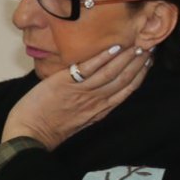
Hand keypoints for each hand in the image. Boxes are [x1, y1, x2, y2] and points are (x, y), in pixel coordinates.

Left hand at [2, 45, 150, 148]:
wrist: (30, 134)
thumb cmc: (51, 127)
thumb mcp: (80, 119)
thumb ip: (93, 104)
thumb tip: (100, 87)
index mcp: (101, 109)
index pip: (128, 89)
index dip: (141, 74)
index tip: (149, 60)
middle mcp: (97, 100)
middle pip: (124, 79)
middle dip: (138, 62)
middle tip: (149, 47)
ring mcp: (82, 91)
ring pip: (111, 72)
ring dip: (126, 57)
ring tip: (137, 45)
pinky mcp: (66, 83)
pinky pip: (89, 68)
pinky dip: (104, 57)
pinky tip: (115, 47)